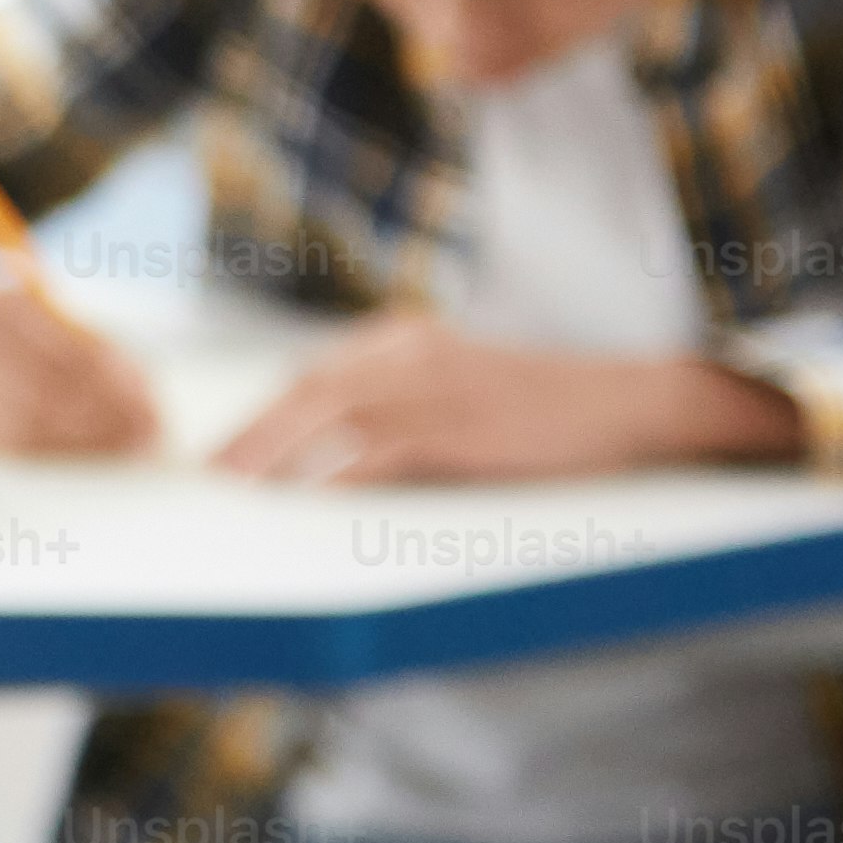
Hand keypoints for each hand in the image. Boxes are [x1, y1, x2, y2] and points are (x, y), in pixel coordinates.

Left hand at [213, 316, 801, 482]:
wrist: (632, 403)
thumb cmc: (548, 410)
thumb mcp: (463, 391)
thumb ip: (402, 405)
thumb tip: (337, 454)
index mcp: (406, 340)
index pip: (311, 376)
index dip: (262, 414)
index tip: (225, 454)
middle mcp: (410, 353)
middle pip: (305, 392)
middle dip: (251, 436)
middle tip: (210, 477)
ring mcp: (434, 387)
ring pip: (328, 416)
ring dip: (275, 456)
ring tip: (238, 492)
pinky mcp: (459, 426)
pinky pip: (379, 452)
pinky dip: (336, 476)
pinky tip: (307, 502)